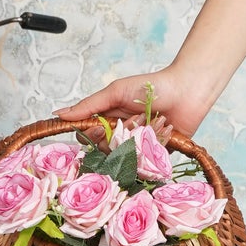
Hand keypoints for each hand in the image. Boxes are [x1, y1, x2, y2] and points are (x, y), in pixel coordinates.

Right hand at [52, 66, 214, 145]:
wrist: (187, 90)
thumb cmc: (151, 86)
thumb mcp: (116, 92)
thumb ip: (88, 106)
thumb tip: (59, 114)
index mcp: (108, 120)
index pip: (88, 137)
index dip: (92, 135)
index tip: (100, 127)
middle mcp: (122, 136)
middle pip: (107, 149)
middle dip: (122, 133)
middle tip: (137, 117)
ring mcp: (139, 146)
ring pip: (127, 155)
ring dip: (141, 135)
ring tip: (155, 118)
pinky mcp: (157, 155)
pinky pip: (148, 159)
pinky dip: (157, 140)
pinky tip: (166, 125)